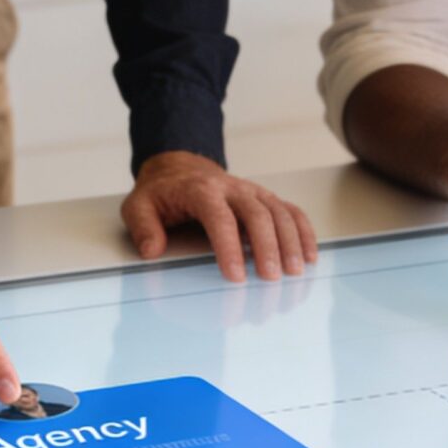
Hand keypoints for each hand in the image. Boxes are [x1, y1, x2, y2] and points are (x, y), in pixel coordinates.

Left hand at [121, 151, 317, 282]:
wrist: (179, 169)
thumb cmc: (161, 193)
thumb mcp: (138, 206)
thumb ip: (142, 227)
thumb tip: (151, 250)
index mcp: (201, 190)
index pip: (220, 218)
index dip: (229, 248)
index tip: (236, 276)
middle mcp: (232, 188)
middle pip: (257, 214)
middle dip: (267, 247)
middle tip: (271, 278)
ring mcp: (252, 192)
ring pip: (279, 212)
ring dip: (291, 242)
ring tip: (295, 272)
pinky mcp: (264, 198)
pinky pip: (290, 211)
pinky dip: (303, 232)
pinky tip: (310, 255)